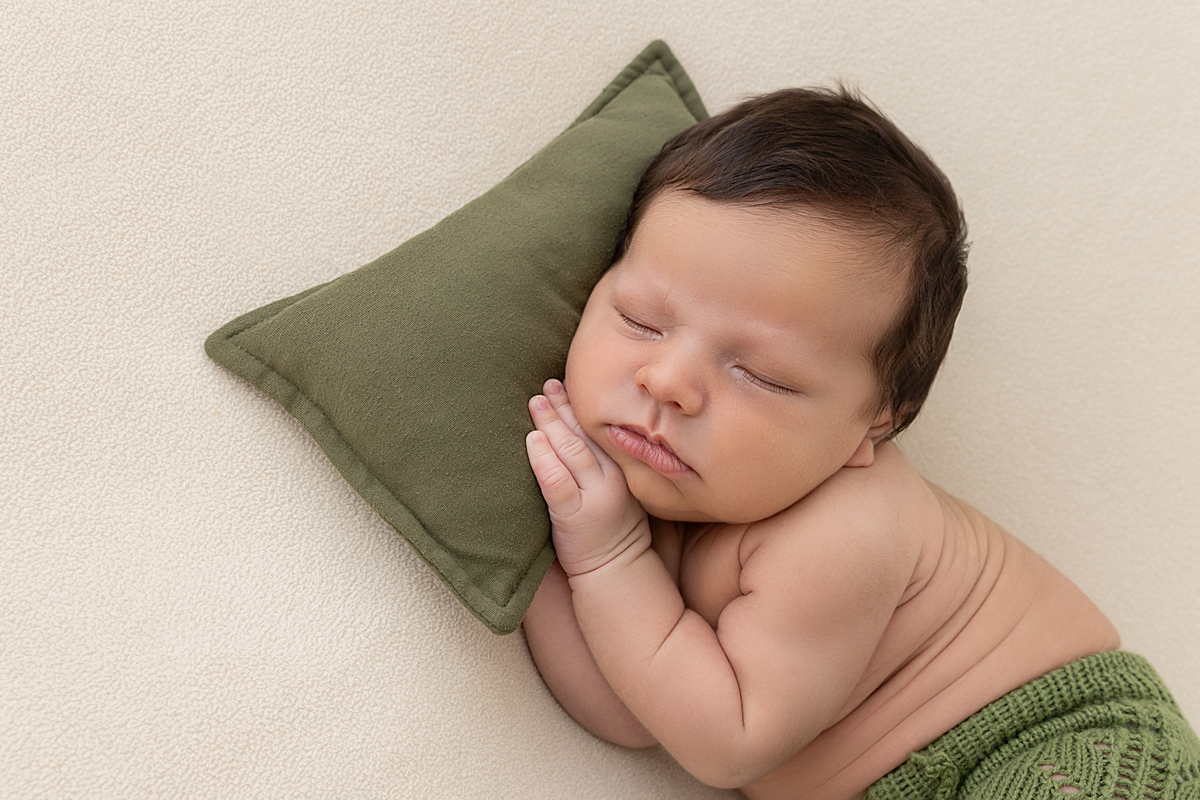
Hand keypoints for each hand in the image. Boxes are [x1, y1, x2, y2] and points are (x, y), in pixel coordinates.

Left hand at [526, 379, 650, 576]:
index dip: (582, 405)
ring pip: (570, 450)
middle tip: (547, 385)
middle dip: (564, 406)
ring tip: (536, 402)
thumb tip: (577, 428)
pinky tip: (532, 441)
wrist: (616, 568)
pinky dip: (543, 458)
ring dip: (550, 423)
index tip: (568, 383)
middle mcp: (611, 477)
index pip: (601, 429)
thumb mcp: (619, 487)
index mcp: (622, 468)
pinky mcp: (573, 514)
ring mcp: (594, 495)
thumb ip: (604, 461)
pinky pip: (556, 481)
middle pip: (584, 433)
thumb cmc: (611, 526)